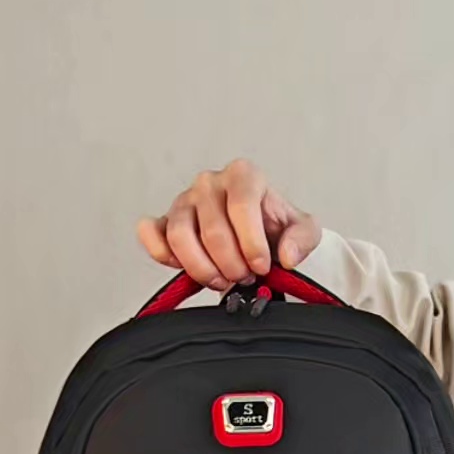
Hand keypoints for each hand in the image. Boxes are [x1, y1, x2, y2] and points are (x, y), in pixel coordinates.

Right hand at [138, 159, 321, 291]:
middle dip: (231, 264)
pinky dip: (162, 254)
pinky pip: (151, 233)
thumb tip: (287, 255)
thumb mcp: (302, 229)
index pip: (241, 206)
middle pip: (213, 230)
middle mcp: (210, 183)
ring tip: (221, 278)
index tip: (260, 266)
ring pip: (180, 237)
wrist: (255, 235)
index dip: (251, 243)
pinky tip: (183, 268)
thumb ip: (302, 239)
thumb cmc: (273, 228)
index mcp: (243, 175)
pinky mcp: (165, 221)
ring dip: (202, 268)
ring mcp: (184, 201)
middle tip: (244, 277)